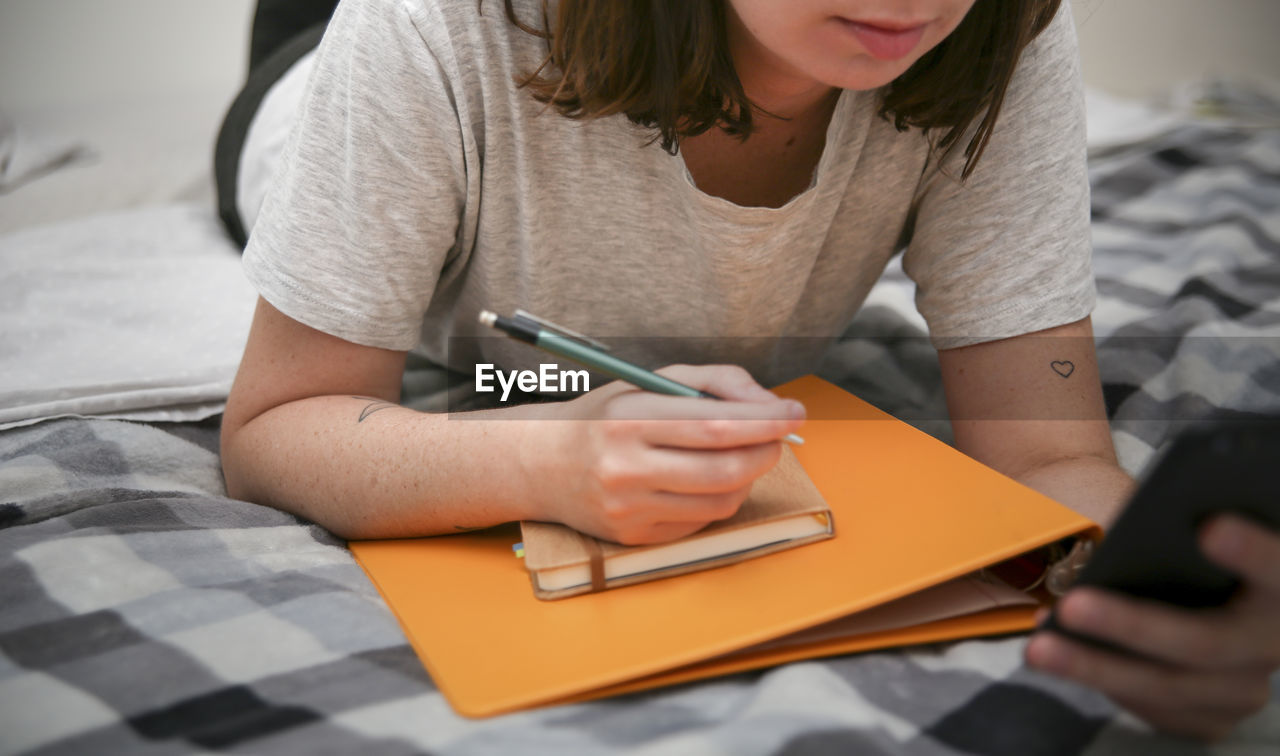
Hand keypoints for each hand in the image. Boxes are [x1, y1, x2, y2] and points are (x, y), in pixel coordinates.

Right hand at [531, 364, 804, 544]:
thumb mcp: (650, 381)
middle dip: (767, 451)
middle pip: (725, 469)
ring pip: (721, 500)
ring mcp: (629, 508)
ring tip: (741, 456)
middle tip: (777, 437)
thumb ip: (713, 383)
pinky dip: (718, 499)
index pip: (716, 425)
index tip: (793, 412)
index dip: (765, 420)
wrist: (541, 464)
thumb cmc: (605, 417)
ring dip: (748, 477)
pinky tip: (706, 480)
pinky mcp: (634, 537)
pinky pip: (701, 521)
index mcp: (630, 418)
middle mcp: (626, 466)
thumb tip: (770, 407)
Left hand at [1026, 514, 1279, 739]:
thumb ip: (1178, 526)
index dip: (1250, 550)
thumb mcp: (1192, 528)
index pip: (1276, 566)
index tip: (1211, 527)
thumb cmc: (1190, 548)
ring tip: (1040, 645)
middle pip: (1205, 642)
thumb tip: (1139, 521)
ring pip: (1168, 685)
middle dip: (1132, 625)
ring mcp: (1245, 688)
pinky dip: (1100, 681)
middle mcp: (1274, 642)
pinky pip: (1153, 708)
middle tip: (1072, 604)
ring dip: (1096, 666)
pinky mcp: (1213, 717)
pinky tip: (1057, 655)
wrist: (1210, 600)